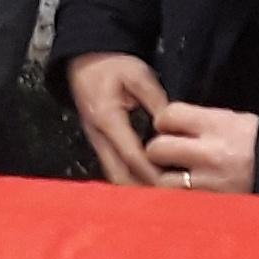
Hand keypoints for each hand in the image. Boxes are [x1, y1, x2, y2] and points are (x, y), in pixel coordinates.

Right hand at [66, 52, 169, 184]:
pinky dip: (132, 179)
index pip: (130, 155)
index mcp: (108, 119)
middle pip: (120, 175)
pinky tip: (152, 183)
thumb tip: (172, 127)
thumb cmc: (114, 66)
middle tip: (171, 195)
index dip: (151, 172)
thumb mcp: (138, 75)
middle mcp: (99, 137)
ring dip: (137, 187)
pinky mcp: (100, 146)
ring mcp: (97, 144)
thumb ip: (156, 100)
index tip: (172, 183)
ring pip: (115, 176)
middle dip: (144, 189)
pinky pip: (115, 169)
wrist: (86, 62)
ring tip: (164, 193)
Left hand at [144, 101, 258, 194]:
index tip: (169, 128)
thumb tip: (169, 125)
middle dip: (157, 151)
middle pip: (157, 148)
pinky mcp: (210, 203)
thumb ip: (200, 122)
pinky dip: (177, 196)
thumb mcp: (232, 120)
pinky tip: (184, 191)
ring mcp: (208, 182)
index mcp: (216, 124)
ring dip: (164, 177)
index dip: (164, 122)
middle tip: (166, 154)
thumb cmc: (258, 142)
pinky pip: (179, 200)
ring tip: (175, 175)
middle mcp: (209, 152)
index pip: (169, 115)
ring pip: (163, 180)